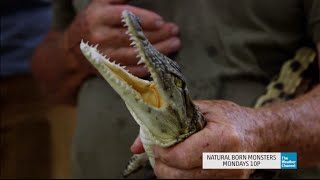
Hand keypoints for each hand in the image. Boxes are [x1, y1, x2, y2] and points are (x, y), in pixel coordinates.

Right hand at [64, 0, 180, 77]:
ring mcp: (105, 56)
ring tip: (174, 44)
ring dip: (157, 51)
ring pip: (135, 55)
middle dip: (157, 35)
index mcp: (98, 17)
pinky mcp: (110, 70)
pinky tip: (162, 61)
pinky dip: (148, 66)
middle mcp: (100, 37)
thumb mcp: (99, 4)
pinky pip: (131, 70)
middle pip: (132, 38)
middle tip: (174, 32)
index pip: (123, 18)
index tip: (161, 21)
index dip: (144, 19)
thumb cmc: (91, 22)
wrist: (73, 51)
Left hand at [131, 100, 266, 177]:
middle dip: (162, 166)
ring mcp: (229, 179)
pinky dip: (183, 177)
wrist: (259, 134)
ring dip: (170, 173)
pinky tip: (183, 165)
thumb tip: (137, 145)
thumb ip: (169, 123)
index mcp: (223, 139)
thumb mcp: (202, 111)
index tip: (157, 145)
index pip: (180, 156)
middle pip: (179, 176)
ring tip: (171, 158)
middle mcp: (227, 164)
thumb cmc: (231, 119)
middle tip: (160, 154)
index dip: (161, 152)